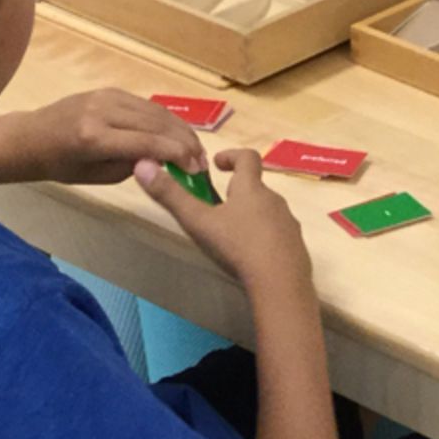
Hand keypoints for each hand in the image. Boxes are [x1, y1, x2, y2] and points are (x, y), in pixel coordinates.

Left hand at [21, 89, 203, 183]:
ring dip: (180, 130)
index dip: (177, 155)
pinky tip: (177, 134)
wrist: (32, 136)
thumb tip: (165, 159)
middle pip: (157, 124)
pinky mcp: (110, 90)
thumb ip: (132, 166)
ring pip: (156, 111)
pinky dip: (166, 120)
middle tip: (202, 162)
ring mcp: (107, 96)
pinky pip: (146, 105)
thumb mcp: (97, 176)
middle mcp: (103, 111)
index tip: (195, 170)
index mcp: (94, 137)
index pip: (148, 143)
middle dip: (185, 142)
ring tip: (195, 150)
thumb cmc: (61, 165)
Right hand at [136, 147, 311, 293]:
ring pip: (268, 212)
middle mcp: (274, 201)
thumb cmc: (237, 247)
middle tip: (217, 206)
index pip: (247, 158)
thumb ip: (171, 196)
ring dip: (252, 215)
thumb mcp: (199, 222)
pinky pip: (279, 235)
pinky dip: (265, 238)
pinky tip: (253, 257)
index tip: (218, 164)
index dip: (231, 156)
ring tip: (233, 235)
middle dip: (237, 192)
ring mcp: (288, 224)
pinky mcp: (297, 247)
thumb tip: (141, 165)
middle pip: (256, 187)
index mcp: (251, 189)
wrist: (280, 283)